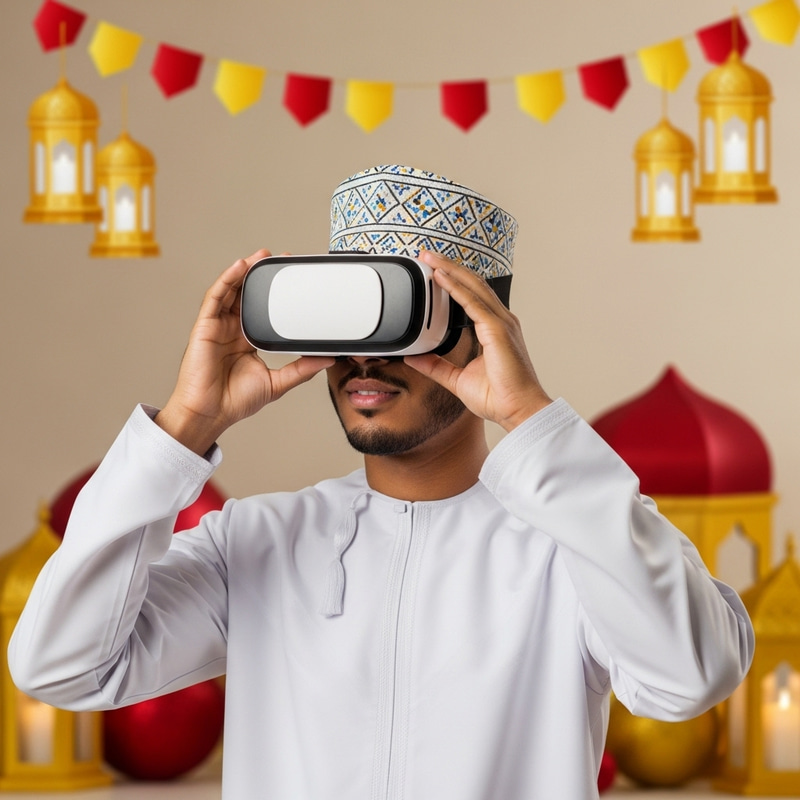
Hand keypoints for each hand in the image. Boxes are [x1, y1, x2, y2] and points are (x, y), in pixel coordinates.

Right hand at [156, 250, 333, 454]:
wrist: (210, 414)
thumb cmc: (235, 402)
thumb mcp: (277, 383)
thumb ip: (301, 369)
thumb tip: (327, 359)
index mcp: (248, 341)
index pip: (263, 310)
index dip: (276, 294)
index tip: (293, 281)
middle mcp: (233, 330)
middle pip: (247, 295)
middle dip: (262, 276)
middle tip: (280, 260)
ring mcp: (218, 327)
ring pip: (231, 291)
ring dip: (245, 271)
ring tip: (261, 256)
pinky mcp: (205, 327)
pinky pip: (215, 297)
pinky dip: (226, 280)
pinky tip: (239, 267)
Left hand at [404, 251, 551, 431]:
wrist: (519, 410)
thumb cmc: (500, 397)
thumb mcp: (457, 379)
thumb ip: (436, 367)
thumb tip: (414, 358)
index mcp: (494, 330)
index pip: (472, 296)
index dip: (453, 280)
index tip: (433, 271)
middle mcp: (500, 321)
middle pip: (472, 284)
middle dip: (449, 266)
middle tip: (427, 254)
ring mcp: (501, 323)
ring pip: (473, 286)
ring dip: (450, 270)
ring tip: (430, 258)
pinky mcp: (498, 330)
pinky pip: (473, 302)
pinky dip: (456, 288)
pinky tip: (441, 277)